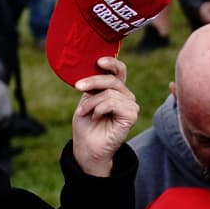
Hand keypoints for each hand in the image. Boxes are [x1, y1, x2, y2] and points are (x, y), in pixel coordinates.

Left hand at [71, 56, 138, 175]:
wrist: (86, 146)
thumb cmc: (85, 124)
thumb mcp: (86, 100)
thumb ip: (92, 86)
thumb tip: (91, 69)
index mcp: (115, 89)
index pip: (119, 70)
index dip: (111, 63)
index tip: (98, 61)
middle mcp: (125, 95)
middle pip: (112, 80)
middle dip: (92, 82)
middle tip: (78, 87)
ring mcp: (130, 105)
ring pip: (109, 93)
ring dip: (92, 102)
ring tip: (85, 113)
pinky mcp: (132, 115)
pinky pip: (113, 103)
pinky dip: (99, 109)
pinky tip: (96, 117)